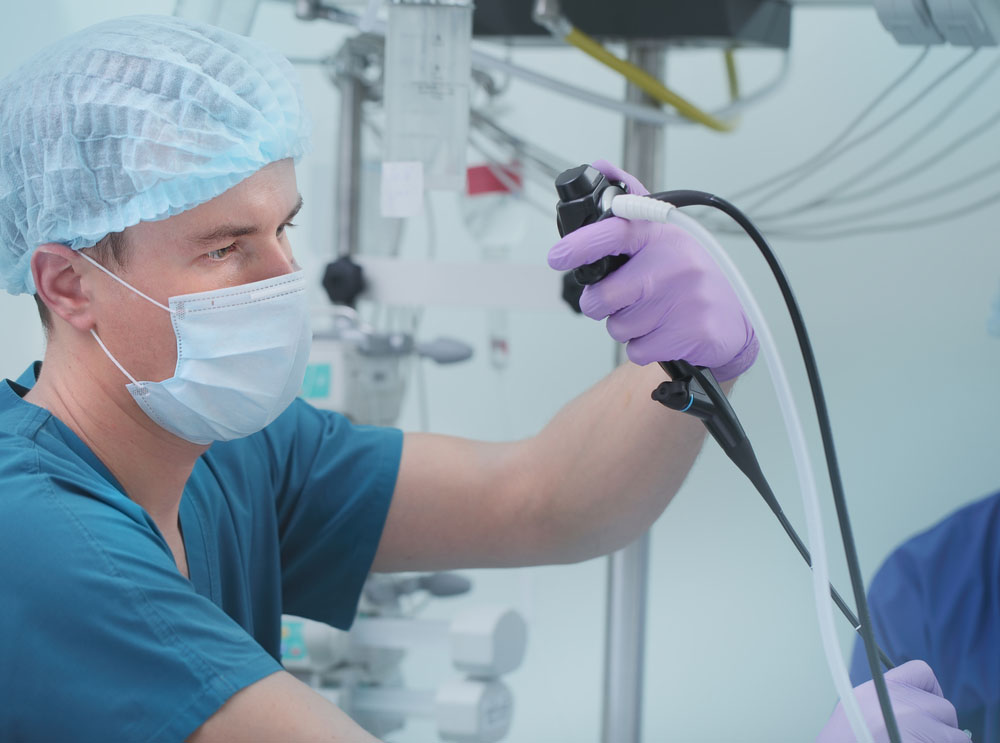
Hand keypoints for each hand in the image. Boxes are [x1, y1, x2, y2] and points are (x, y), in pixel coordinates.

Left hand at [547, 160, 757, 381]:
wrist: (732, 324)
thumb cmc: (689, 279)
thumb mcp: (666, 237)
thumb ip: (631, 208)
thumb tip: (600, 165)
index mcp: (662, 235)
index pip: (616, 231)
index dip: (582, 243)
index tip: (557, 255)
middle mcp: (675, 262)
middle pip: (604, 296)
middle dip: (600, 305)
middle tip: (620, 300)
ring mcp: (686, 297)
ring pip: (618, 326)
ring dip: (627, 326)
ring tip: (654, 313)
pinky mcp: (693, 331)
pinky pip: (638, 349)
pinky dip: (644, 347)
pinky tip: (665, 332)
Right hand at [816, 660, 969, 742]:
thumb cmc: (849, 740)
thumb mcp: (856, 713)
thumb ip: (884, 704)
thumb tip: (912, 717)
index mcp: (882, 688)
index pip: (922, 672)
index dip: (928, 692)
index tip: (923, 710)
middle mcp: (906, 700)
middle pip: (944, 707)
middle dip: (938, 726)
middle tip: (920, 738)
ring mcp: (924, 722)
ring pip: (955, 733)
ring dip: (944, 742)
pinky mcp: (939, 739)